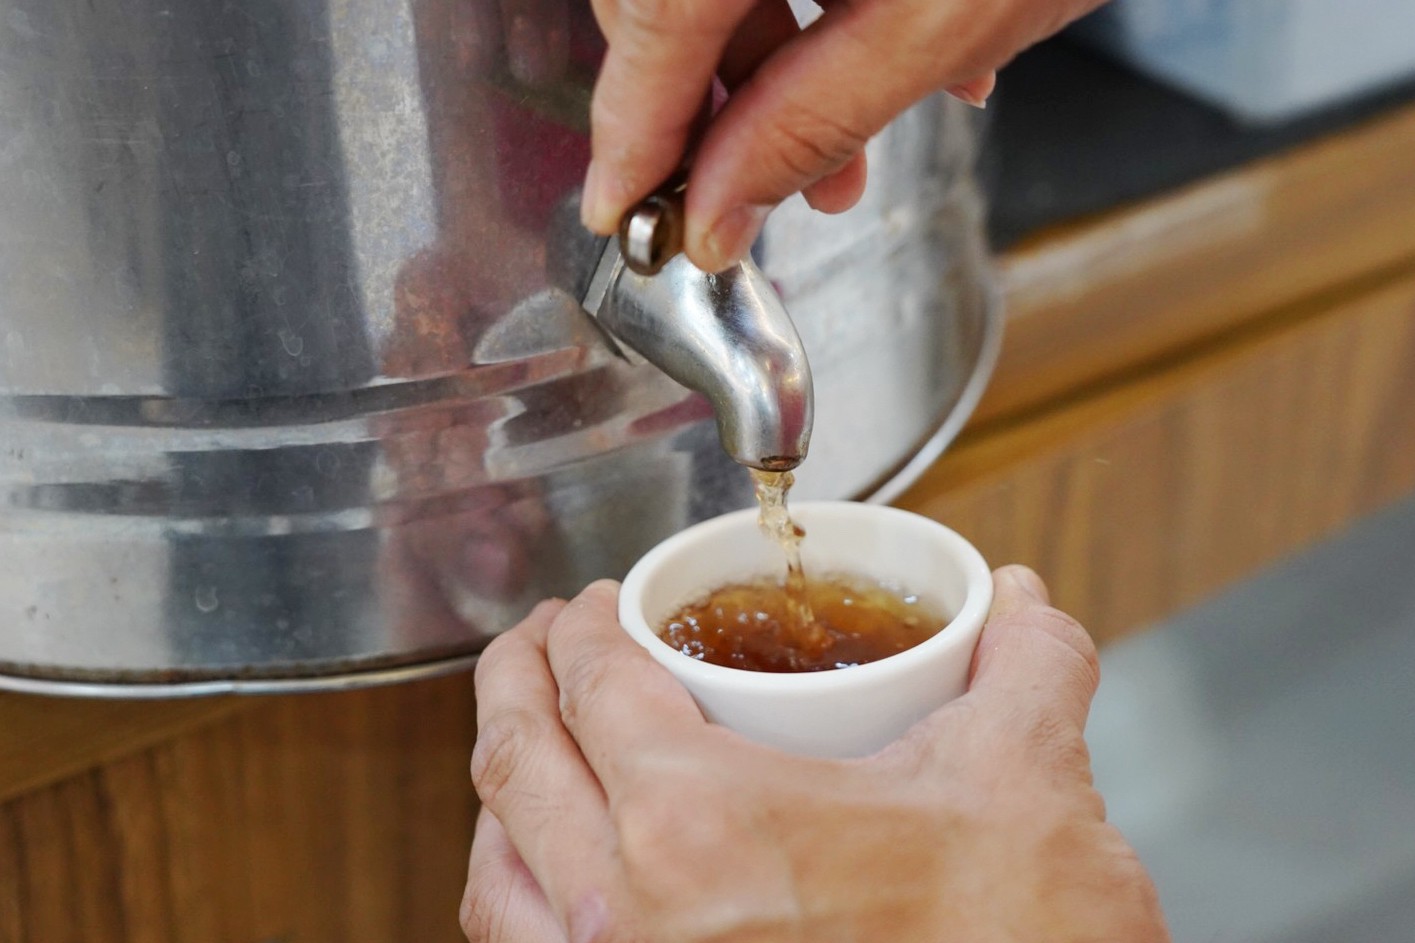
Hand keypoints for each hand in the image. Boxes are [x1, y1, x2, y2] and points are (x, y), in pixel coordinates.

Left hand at [461, 565, 1170, 941]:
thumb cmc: (1007, 941)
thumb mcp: (1026, 784)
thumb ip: (1025, 663)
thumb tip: (1019, 600)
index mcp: (698, 822)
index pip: (596, 684)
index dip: (586, 625)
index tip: (600, 605)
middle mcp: (627, 911)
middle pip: (515, 758)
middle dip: (514, 677)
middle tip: (542, 641)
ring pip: (497, 866)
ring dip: (500, 785)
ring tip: (529, 738)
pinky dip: (516, 885)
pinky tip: (554, 867)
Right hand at [579, 0, 1108, 271]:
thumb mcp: (945, 24)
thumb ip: (812, 118)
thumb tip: (716, 209)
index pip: (650, 19)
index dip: (630, 128)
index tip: (622, 210)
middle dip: (712, 104)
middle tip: (757, 189)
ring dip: (764, 62)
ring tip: (843, 144)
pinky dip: (800, 3)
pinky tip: (867, 44)